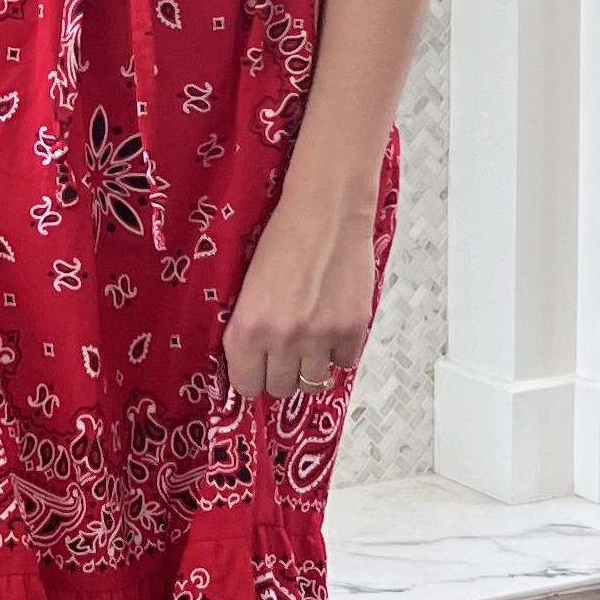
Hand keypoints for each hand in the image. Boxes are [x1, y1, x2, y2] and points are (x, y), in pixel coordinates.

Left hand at [223, 188, 377, 400]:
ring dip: (310, 367)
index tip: (257, 369)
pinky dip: (339, 352)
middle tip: (285, 353)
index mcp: (248, 327)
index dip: (252, 377)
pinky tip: (333, 329)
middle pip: (281, 388)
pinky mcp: (352, 329)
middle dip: (280, 374)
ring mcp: (320, 337)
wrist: (326, 211)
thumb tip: (256, 361)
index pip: (246, 384)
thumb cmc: (284, 237)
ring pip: (313, 382)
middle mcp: (283, 338)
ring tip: (310, 343)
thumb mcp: (249, 286)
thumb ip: (250, 327)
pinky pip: (345, 363)